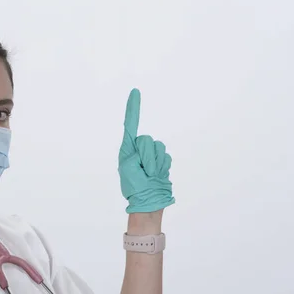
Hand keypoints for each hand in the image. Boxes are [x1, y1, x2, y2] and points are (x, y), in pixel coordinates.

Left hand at [119, 88, 174, 213]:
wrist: (148, 203)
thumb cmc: (134, 187)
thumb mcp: (129, 168)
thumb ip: (136, 152)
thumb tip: (144, 145)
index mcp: (127, 149)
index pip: (130, 124)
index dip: (133, 107)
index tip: (135, 91)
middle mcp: (139, 149)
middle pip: (147, 140)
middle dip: (147, 156)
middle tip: (143, 171)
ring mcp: (151, 155)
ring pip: (159, 148)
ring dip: (155, 164)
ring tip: (149, 175)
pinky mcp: (162, 161)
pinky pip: (166, 157)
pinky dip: (162, 167)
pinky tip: (157, 176)